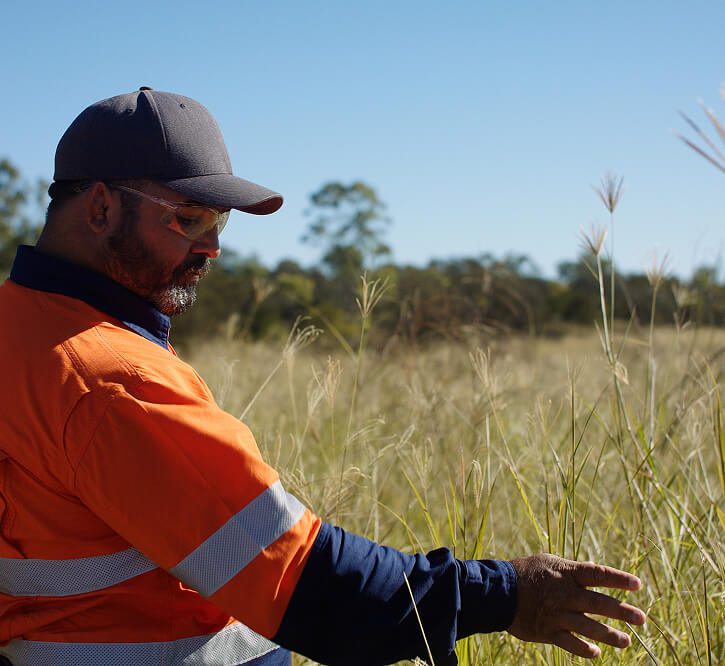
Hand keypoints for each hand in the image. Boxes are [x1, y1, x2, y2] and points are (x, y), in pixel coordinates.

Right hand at [507, 553, 645, 658]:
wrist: (498, 591)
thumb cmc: (525, 572)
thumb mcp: (548, 562)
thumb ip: (571, 570)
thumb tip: (592, 570)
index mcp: (566, 573)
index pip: (598, 574)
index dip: (618, 579)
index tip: (638, 585)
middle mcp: (565, 594)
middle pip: (599, 604)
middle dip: (622, 612)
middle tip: (642, 618)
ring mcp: (557, 614)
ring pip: (589, 627)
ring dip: (609, 635)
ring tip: (626, 641)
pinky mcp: (547, 631)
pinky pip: (570, 643)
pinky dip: (583, 649)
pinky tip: (595, 653)